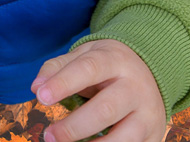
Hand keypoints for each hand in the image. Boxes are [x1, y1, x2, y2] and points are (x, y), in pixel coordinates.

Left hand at [31, 39, 168, 141]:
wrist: (151, 72)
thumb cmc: (107, 66)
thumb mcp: (84, 56)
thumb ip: (57, 68)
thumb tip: (36, 88)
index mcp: (116, 61)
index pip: (88, 69)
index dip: (63, 83)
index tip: (41, 97)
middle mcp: (136, 87)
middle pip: (106, 109)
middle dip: (74, 126)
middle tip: (49, 136)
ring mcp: (148, 113)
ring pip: (124, 138)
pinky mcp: (154, 135)